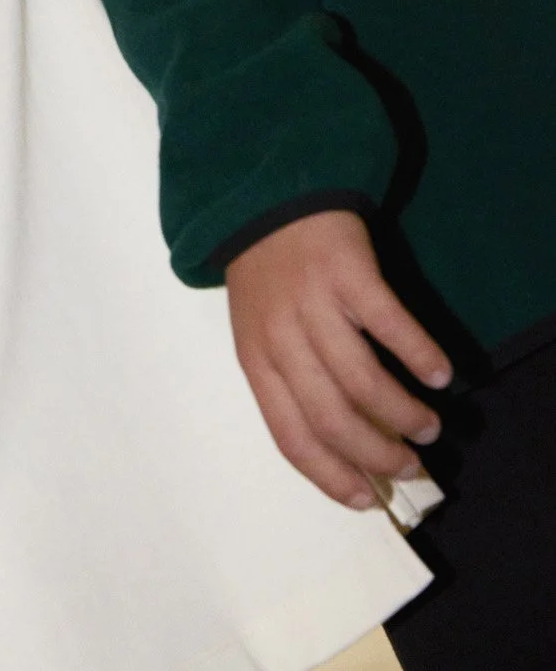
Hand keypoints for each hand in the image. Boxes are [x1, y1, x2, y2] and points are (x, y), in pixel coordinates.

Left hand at [225, 211, 450, 510]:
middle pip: (333, 418)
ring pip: (363, 381)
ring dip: (404, 413)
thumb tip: (344, 444)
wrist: (266, 195)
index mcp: (255, 359)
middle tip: (410, 464)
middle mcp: (281, 337)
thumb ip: (291, 380)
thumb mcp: (259, 331)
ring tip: (428, 426)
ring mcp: (314, 303)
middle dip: (378, 454)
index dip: (331, 476)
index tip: (367, 499)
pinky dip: (420, 355)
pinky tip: (439, 372)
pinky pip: (390, 326)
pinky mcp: (348, 272)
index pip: (291, 437)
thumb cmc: (268, 274)